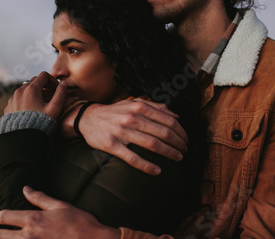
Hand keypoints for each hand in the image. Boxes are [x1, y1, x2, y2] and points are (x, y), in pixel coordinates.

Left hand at [0, 186, 120, 238]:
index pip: (3, 217)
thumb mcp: (60, 206)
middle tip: (7, 232)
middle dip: (0, 233)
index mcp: (33, 219)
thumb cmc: (79, 223)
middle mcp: (28, 236)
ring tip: (17, 238)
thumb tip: (26, 189)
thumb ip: (40, 198)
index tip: (1, 219)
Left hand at [4, 72, 66, 119]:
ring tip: (42, 104)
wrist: (22, 138)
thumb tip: (63, 85)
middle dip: (44, 86)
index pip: (44, 75)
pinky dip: (27, 99)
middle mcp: (20, 91)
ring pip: (26, 89)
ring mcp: (13, 98)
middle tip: (51, 96)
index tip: (56, 89)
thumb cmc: (40, 123)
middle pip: (34, 81)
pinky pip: (19, 97)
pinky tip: (32, 110)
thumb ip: (61, 94)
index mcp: (32, 89)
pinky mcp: (9, 106)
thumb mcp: (54, 109)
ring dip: (35, 92)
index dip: (53, 80)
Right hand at [70, 98, 187, 174]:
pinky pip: (133, 158)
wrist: (88, 118)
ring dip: (169, 153)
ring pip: (152, 144)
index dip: (181, 131)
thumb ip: (155, 107)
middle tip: (185, 150)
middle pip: (163, 132)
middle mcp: (132, 118)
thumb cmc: (115, 112)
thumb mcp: (133, 103)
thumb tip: (176, 115)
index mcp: (140, 107)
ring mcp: (122, 132)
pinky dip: (147, 166)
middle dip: (179, 143)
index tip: (186, 139)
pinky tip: (157, 171)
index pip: (168, 120)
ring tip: (178, 158)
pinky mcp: (112, 146)